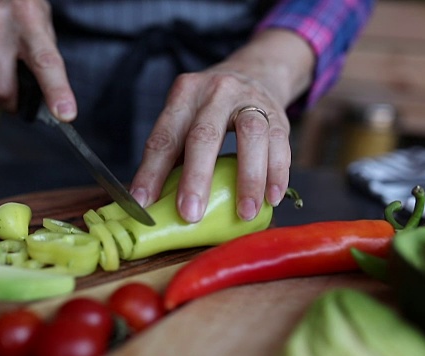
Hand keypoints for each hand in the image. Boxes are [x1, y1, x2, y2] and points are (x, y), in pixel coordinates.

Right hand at [0, 0, 76, 119]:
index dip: (56, 91)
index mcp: (28, 17)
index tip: (65, 114)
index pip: (44, 61)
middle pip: (0, 87)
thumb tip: (49, 98)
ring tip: (6, 76)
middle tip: (22, 97)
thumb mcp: (42, 20)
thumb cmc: (19, 3)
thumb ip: (46, 56)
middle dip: (13, 102)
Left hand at [130, 30, 314, 222]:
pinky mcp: (278, 114)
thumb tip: (152, 203)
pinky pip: (280, 143)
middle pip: (204, 134)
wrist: (254, 73)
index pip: (164, 137)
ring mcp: (250, 100)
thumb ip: (173, 154)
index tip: (143, 203)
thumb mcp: (186, 118)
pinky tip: (272, 198)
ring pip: (250, 135)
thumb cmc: (209, 109)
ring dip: (248, 178)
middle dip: (196, 178)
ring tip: (245, 214)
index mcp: (184, 95)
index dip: (151, 172)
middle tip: (190, 214)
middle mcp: (215, 93)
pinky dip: (277, 173)